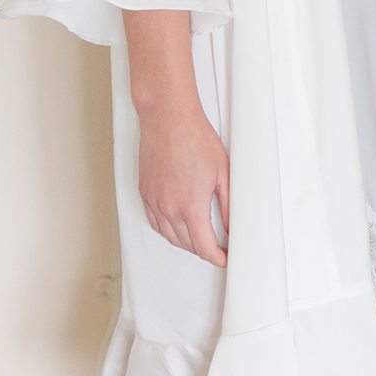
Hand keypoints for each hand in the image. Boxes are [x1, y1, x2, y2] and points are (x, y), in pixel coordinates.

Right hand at [137, 102, 229, 262]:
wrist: (168, 118)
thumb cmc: (195, 138)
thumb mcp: (222, 174)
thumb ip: (227, 206)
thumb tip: (231, 227)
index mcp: (190, 206)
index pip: (204, 247)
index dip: (218, 257)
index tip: (225, 257)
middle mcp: (168, 208)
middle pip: (187, 245)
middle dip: (204, 250)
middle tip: (218, 246)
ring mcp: (154, 201)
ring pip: (169, 237)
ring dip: (186, 242)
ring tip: (200, 238)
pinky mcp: (145, 192)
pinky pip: (154, 222)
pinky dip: (167, 230)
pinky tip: (177, 225)